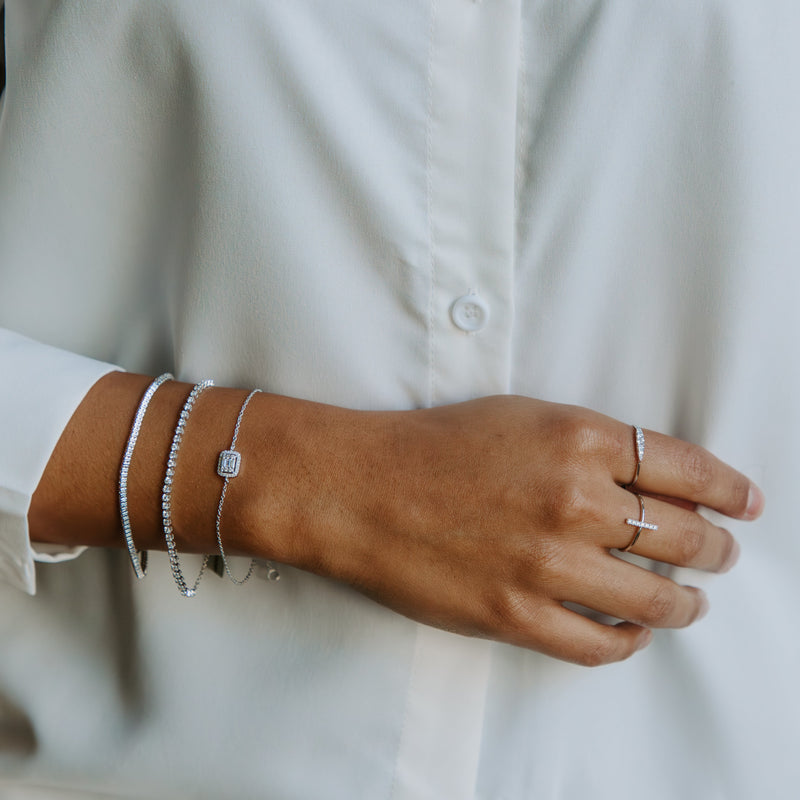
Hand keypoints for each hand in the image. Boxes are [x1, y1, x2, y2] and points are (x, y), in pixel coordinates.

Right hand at [244, 395, 762, 666]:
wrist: (358, 487)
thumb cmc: (431, 445)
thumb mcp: (521, 417)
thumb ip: (590, 444)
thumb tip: (648, 480)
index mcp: (578, 438)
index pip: (687, 468)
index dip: (729, 489)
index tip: (746, 503)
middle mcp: (573, 498)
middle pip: (684, 536)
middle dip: (715, 548)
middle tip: (720, 554)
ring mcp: (547, 562)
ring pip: (656, 598)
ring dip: (685, 603)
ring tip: (688, 602)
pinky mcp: (517, 615)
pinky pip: (601, 644)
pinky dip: (630, 642)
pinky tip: (634, 633)